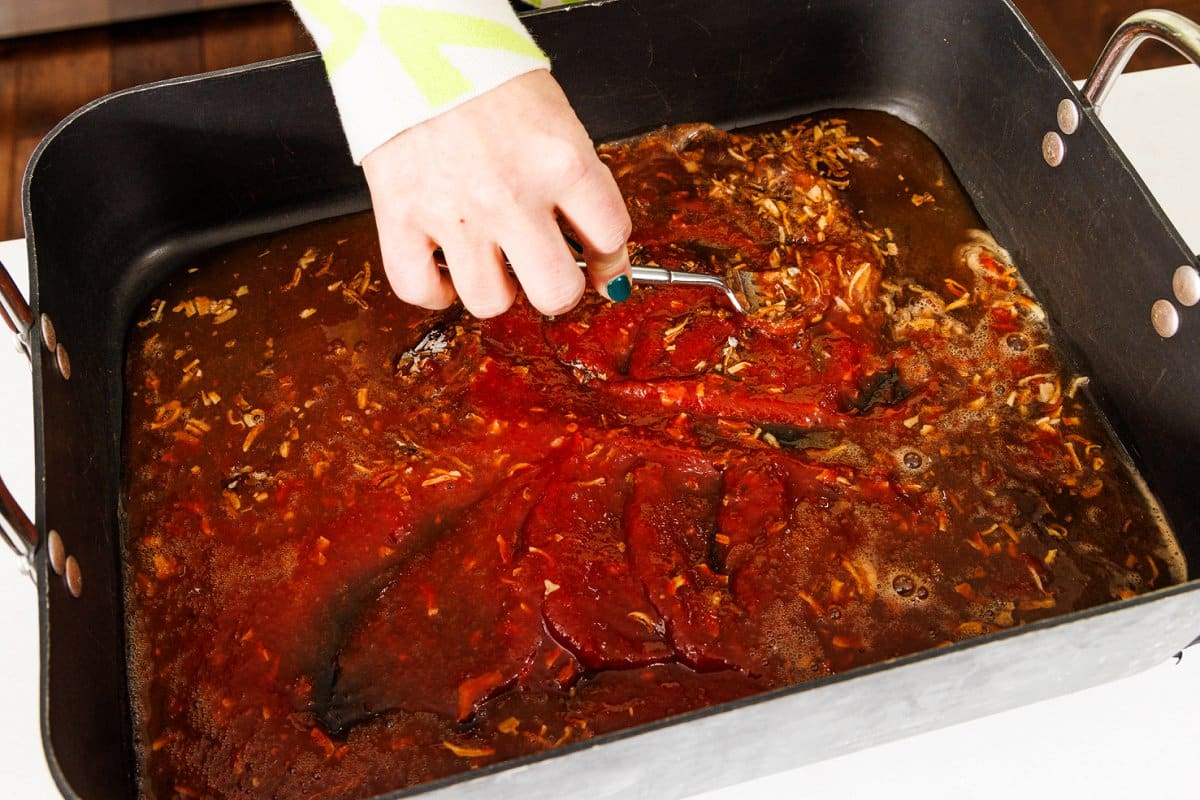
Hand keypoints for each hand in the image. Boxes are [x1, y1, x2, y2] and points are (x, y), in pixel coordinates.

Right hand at [361, 70, 632, 317]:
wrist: (413, 42)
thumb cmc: (485, 77)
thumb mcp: (557, 121)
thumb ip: (582, 187)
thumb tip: (603, 256)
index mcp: (560, 161)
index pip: (609, 238)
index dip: (609, 259)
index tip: (600, 263)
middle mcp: (511, 193)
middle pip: (555, 291)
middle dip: (557, 289)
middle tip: (546, 271)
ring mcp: (454, 211)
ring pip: (490, 301)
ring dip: (496, 289)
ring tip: (491, 261)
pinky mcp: (400, 216)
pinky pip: (419, 288)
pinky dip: (434, 291)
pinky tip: (447, 269)